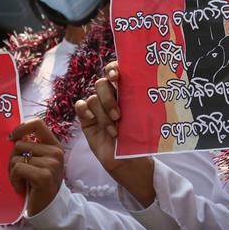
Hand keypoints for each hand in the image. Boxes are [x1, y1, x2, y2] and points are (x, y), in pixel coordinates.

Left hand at [8, 118, 64, 216]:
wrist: (49, 207)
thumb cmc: (38, 184)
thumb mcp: (39, 161)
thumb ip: (31, 147)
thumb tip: (13, 137)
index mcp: (54, 145)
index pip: (37, 124)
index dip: (21, 128)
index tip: (12, 138)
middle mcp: (56, 152)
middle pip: (20, 144)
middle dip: (13, 159)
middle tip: (20, 173)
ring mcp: (52, 164)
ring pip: (17, 158)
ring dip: (14, 172)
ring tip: (22, 181)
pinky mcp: (44, 176)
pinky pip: (18, 169)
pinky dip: (14, 179)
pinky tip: (21, 187)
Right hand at [76, 62, 154, 206]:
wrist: (129, 160)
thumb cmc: (138, 138)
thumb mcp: (142, 119)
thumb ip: (138, 105)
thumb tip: (148, 91)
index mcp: (124, 91)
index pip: (116, 71)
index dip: (113, 68)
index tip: (117, 76)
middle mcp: (109, 96)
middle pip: (102, 83)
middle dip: (109, 98)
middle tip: (119, 115)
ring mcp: (97, 107)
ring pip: (93, 97)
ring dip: (103, 113)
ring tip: (114, 129)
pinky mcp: (87, 119)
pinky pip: (80, 106)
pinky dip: (85, 109)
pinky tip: (91, 118)